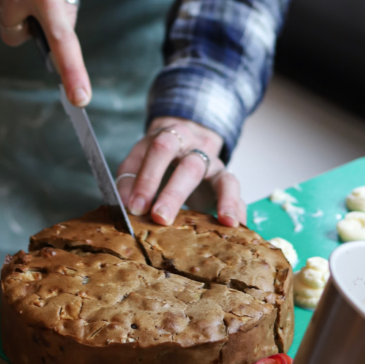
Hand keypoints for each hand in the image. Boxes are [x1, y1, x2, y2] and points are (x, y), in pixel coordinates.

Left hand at [116, 117, 246, 227]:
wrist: (183, 137)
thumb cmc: (157, 155)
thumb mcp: (139, 158)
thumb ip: (129, 179)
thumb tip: (125, 206)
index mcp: (171, 137)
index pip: (160, 149)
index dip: (147, 177)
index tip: (135, 207)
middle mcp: (197, 148)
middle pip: (190, 166)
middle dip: (174, 193)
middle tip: (160, 218)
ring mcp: (215, 164)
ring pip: (223, 178)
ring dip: (225, 199)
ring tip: (225, 221)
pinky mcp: (226, 180)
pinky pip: (238, 194)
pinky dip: (240, 209)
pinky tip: (239, 226)